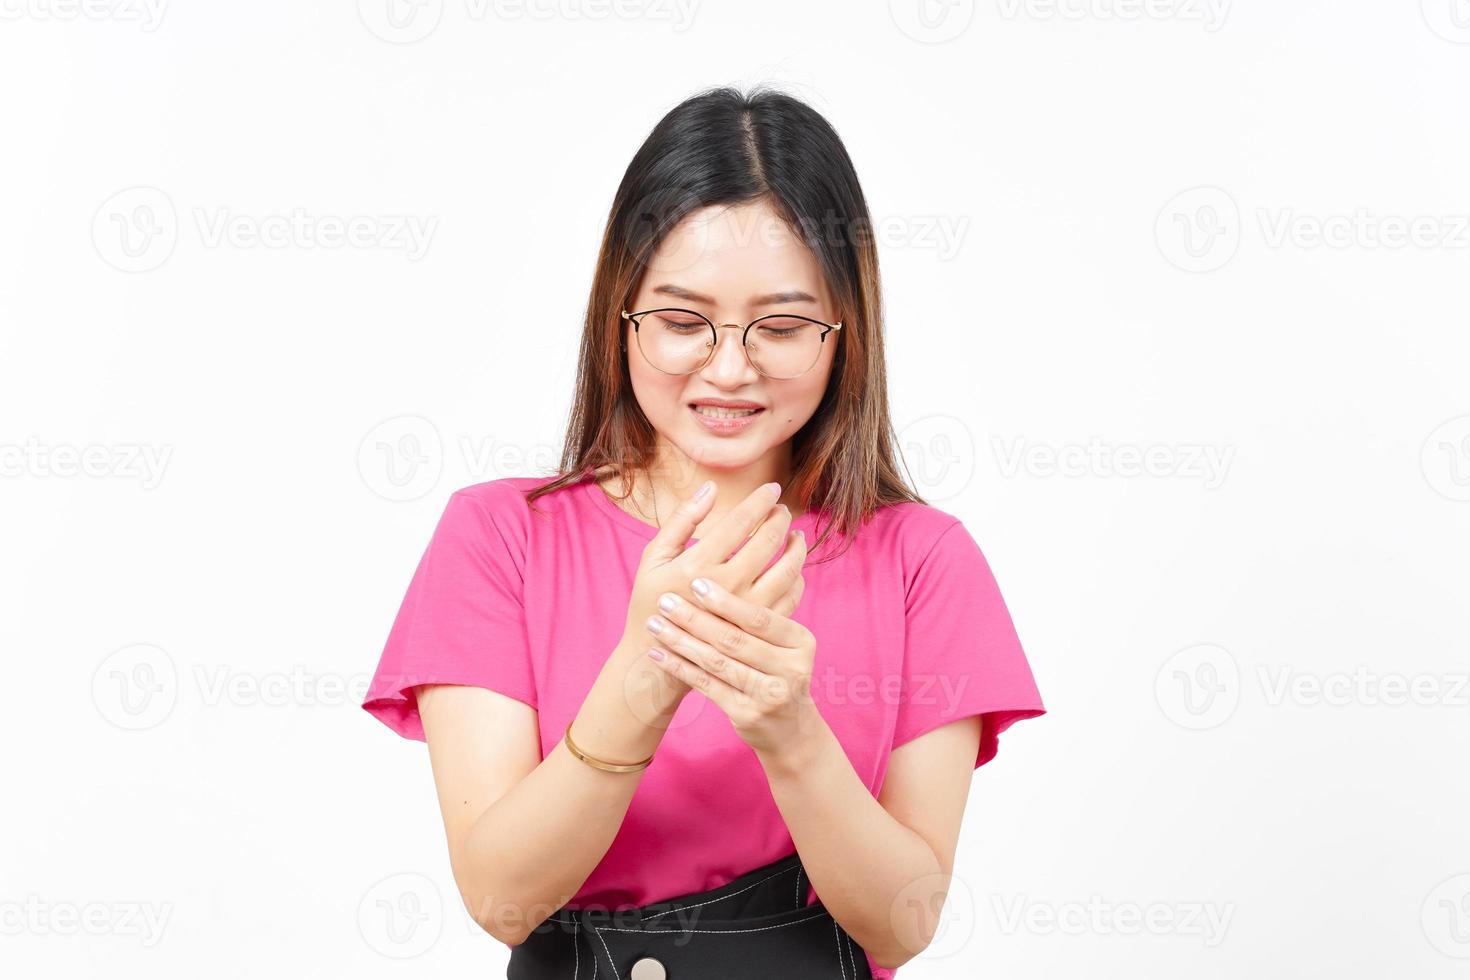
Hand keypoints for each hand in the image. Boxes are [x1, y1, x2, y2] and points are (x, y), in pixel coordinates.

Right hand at [617, 480, 807, 718]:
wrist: (656, 658)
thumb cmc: (652, 601)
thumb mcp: (653, 558)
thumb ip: (682, 520)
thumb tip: (711, 487)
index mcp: (698, 566)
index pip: (741, 521)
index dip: (761, 500)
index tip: (772, 488)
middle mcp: (727, 588)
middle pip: (769, 541)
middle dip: (780, 518)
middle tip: (782, 510)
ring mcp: (747, 612)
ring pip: (787, 569)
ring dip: (796, 547)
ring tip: (795, 535)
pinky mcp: (759, 630)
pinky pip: (791, 597)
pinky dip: (796, 577)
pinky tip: (791, 567)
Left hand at [642, 574, 820, 761]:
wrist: (790, 728)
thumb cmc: (778, 670)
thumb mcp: (786, 642)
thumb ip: (766, 609)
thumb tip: (738, 555)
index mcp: (801, 642)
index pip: (758, 618)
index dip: (726, 601)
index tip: (696, 582)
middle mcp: (790, 669)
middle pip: (734, 640)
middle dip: (695, 618)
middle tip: (665, 600)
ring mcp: (769, 695)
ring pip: (717, 662)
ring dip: (681, 641)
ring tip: (655, 623)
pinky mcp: (747, 715)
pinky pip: (707, 686)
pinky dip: (680, 667)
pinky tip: (658, 653)